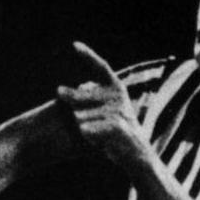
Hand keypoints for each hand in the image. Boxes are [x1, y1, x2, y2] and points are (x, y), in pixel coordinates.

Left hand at [55, 43, 151, 170]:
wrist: (137, 155)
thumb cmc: (117, 131)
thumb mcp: (108, 110)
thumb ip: (90, 97)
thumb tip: (61, 91)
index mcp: (117, 88)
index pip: (101, 67)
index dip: (88, 55)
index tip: (74, 45)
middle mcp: (118, 96)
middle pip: (80, 96)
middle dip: (72, 104)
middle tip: (72, 104)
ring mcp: (117, 111)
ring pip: (79, 116)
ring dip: (84, 127)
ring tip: (99, 134)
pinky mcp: (114, 126)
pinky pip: (85, 129)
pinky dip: (89, 137)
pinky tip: (102, 142)